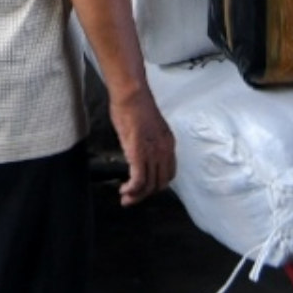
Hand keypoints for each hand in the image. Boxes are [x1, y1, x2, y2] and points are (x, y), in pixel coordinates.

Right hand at [108, 88, 175, 205]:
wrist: (131, 95)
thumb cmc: (135, 105)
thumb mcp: (148, 127)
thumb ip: (147, 142)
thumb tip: (138, 152)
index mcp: (168, 144)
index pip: (168, 173)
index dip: (156, 184)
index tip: (144, 188)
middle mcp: (164, 150)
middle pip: (160, 183)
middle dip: (146, 194)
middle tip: (132, 198)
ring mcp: (153, 152)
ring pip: (149, 185)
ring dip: (137, 195)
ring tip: (126, 197)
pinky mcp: (139, 153)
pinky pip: (139, 180)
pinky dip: (132, 189)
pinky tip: (124, 190)